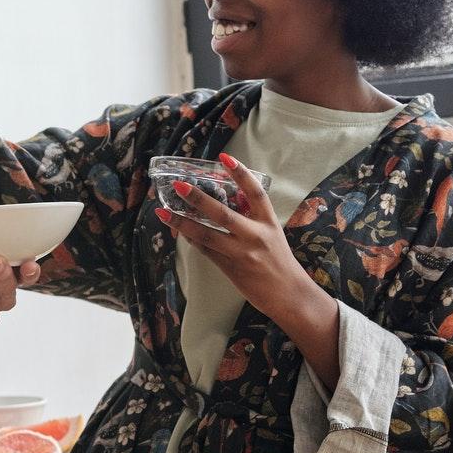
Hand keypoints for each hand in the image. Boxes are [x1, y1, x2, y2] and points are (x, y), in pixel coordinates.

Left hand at [157, 155, 341, 384]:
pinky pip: (206, 251)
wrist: (288, 295)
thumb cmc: (279, 260)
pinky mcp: (231, 269)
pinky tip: (177, 229)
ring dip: (183, 223)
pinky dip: (191, 239)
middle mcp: (255, 236)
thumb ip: (252, 215)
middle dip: (198, 199)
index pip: (255, 193)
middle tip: (179, 185)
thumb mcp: (272, 232)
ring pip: (207, 235)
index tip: (224, 157)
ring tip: (163, 211)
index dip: (240, 173)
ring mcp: (242, 253)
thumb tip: (231, 196)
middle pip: (223, 214)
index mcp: (269, 222)